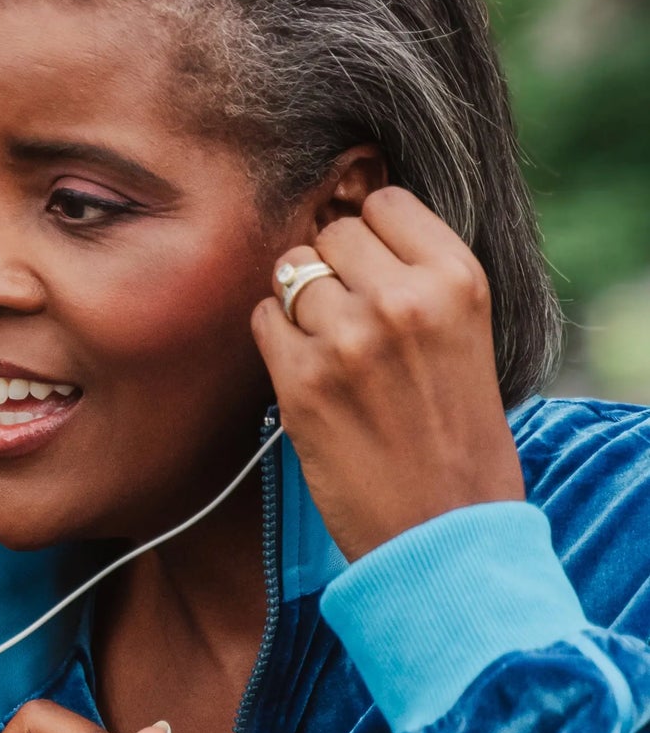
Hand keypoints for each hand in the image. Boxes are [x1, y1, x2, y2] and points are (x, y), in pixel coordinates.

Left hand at [253, 186, 523, 562]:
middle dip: (333, 268)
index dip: (372, 234)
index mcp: (457, 279)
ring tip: (331, 348)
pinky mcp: (301, 381)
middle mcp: (402, 299)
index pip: (384, 202)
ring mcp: (347, 338)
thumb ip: (420, 276)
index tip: (374, 268)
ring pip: (290, 271)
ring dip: (300, 302)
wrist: (446, 530)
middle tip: (352, 318)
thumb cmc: (458, 434)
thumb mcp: (470, 333)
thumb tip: (350, 222)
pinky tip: (308, 373)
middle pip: (332, 233)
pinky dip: (277, 340)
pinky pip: (263, 319)